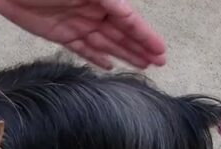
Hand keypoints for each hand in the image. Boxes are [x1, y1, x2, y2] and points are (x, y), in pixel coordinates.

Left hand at [0, 0, 165, 68]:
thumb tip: (123, 9)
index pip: (128, 18)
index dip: (144, 35)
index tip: (160, 50)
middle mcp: (92, 9)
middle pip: (120, 32)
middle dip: (140, 47)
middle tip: (159, 63)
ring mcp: (76, 23)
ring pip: (105, 42)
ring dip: (124, 54)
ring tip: (143, 66)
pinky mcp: (60, 34)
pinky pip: (83, 48)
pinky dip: (96, 57)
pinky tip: (109, 65)